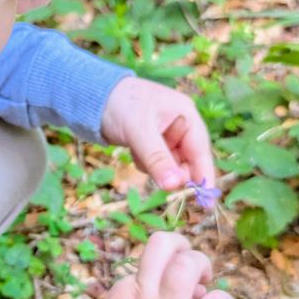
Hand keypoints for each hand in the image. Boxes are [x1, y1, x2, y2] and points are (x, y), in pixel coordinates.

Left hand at [101, 77, 215, 191]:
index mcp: (186, 115)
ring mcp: (166, 136)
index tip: (206, 203)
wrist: (92, 96)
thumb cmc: (120, 105)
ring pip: (170, 166)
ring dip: (155, 168)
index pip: (201, 151)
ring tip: (138, 152)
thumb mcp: (140, 131)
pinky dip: (145, 163)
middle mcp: (180, 126)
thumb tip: (174, 185)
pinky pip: (155, 164)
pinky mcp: (152, 144)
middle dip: (173, 173)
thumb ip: (157, 158)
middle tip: (160, 180)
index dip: (204, 177)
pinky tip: (133, 151)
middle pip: (188, 162)